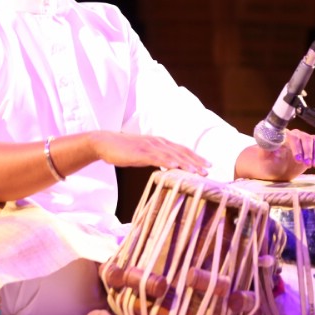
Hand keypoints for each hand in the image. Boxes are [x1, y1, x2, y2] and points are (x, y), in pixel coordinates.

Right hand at [88, 130, 209, 174]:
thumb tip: (169, 168)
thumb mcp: (145, 154)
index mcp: (161, 143)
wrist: (105, 143)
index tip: (208, 165)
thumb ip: (157, 158)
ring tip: (196, 171)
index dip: (196, 157)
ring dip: (185, 163)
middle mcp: (158, 143)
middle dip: (196, 161)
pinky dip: (166, 161)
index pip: (182, 150)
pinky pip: (155, 157)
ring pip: (171, 155)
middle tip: (208, 170)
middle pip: (181, 152)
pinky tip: (174, 167)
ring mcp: (149, 147)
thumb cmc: (125, 150)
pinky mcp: (139, 152)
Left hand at [235, 129, 314, 181]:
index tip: (298, 160)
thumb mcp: (264, 158)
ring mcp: (304, 140)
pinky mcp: (311, 146)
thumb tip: (275, 147)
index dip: (297, 148)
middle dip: (308, 152)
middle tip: (307, 165)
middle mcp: (295, 135)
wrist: (273, 168)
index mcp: (283, 136)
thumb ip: (266, 150)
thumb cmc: (267, 162)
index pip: (293, 137)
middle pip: (306, 138)